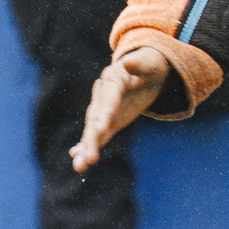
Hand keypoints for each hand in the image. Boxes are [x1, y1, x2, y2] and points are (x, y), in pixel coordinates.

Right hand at [70, 46, 170, 170]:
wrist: (145, 69)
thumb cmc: (151, 65)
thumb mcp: (151, 64)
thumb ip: (140, 64)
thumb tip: (128, 62)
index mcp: (113, 80)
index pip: (108, 98)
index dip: (104, 114)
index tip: (100, 130)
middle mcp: (103, 96)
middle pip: (96, 118)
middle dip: (92, 139)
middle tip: (89, 159)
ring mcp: (104, 109)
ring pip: (93, 130)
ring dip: (86, 148)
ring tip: (78, 166)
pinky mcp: (109, 121)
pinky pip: (98, 135)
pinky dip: (88, 147)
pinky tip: (78, 159)